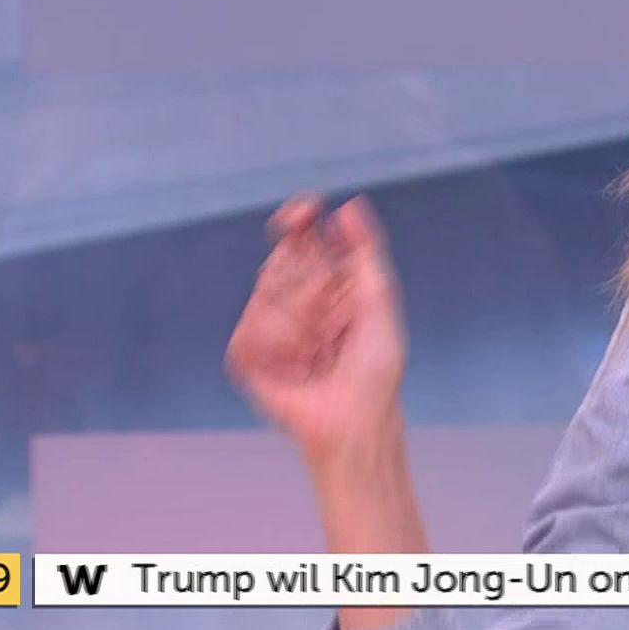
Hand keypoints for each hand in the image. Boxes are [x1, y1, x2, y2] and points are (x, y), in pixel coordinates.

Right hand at [226, 194, 406, 464]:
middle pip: (282, 258)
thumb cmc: (376, 371)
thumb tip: (349, 207)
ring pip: (265, 290)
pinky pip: (248, 331)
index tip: (306, 209)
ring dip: (296, 318)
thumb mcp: (380, 304)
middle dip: (306, 278)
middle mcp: (298, 300)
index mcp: (330, 284)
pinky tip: (296, 367)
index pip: (304, 236)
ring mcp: (271, 326)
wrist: (353, 422)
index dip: (300, 218)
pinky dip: (274, 346)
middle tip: (328, 308)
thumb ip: (366, 253)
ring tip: (318, 349)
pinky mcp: (248, 356)